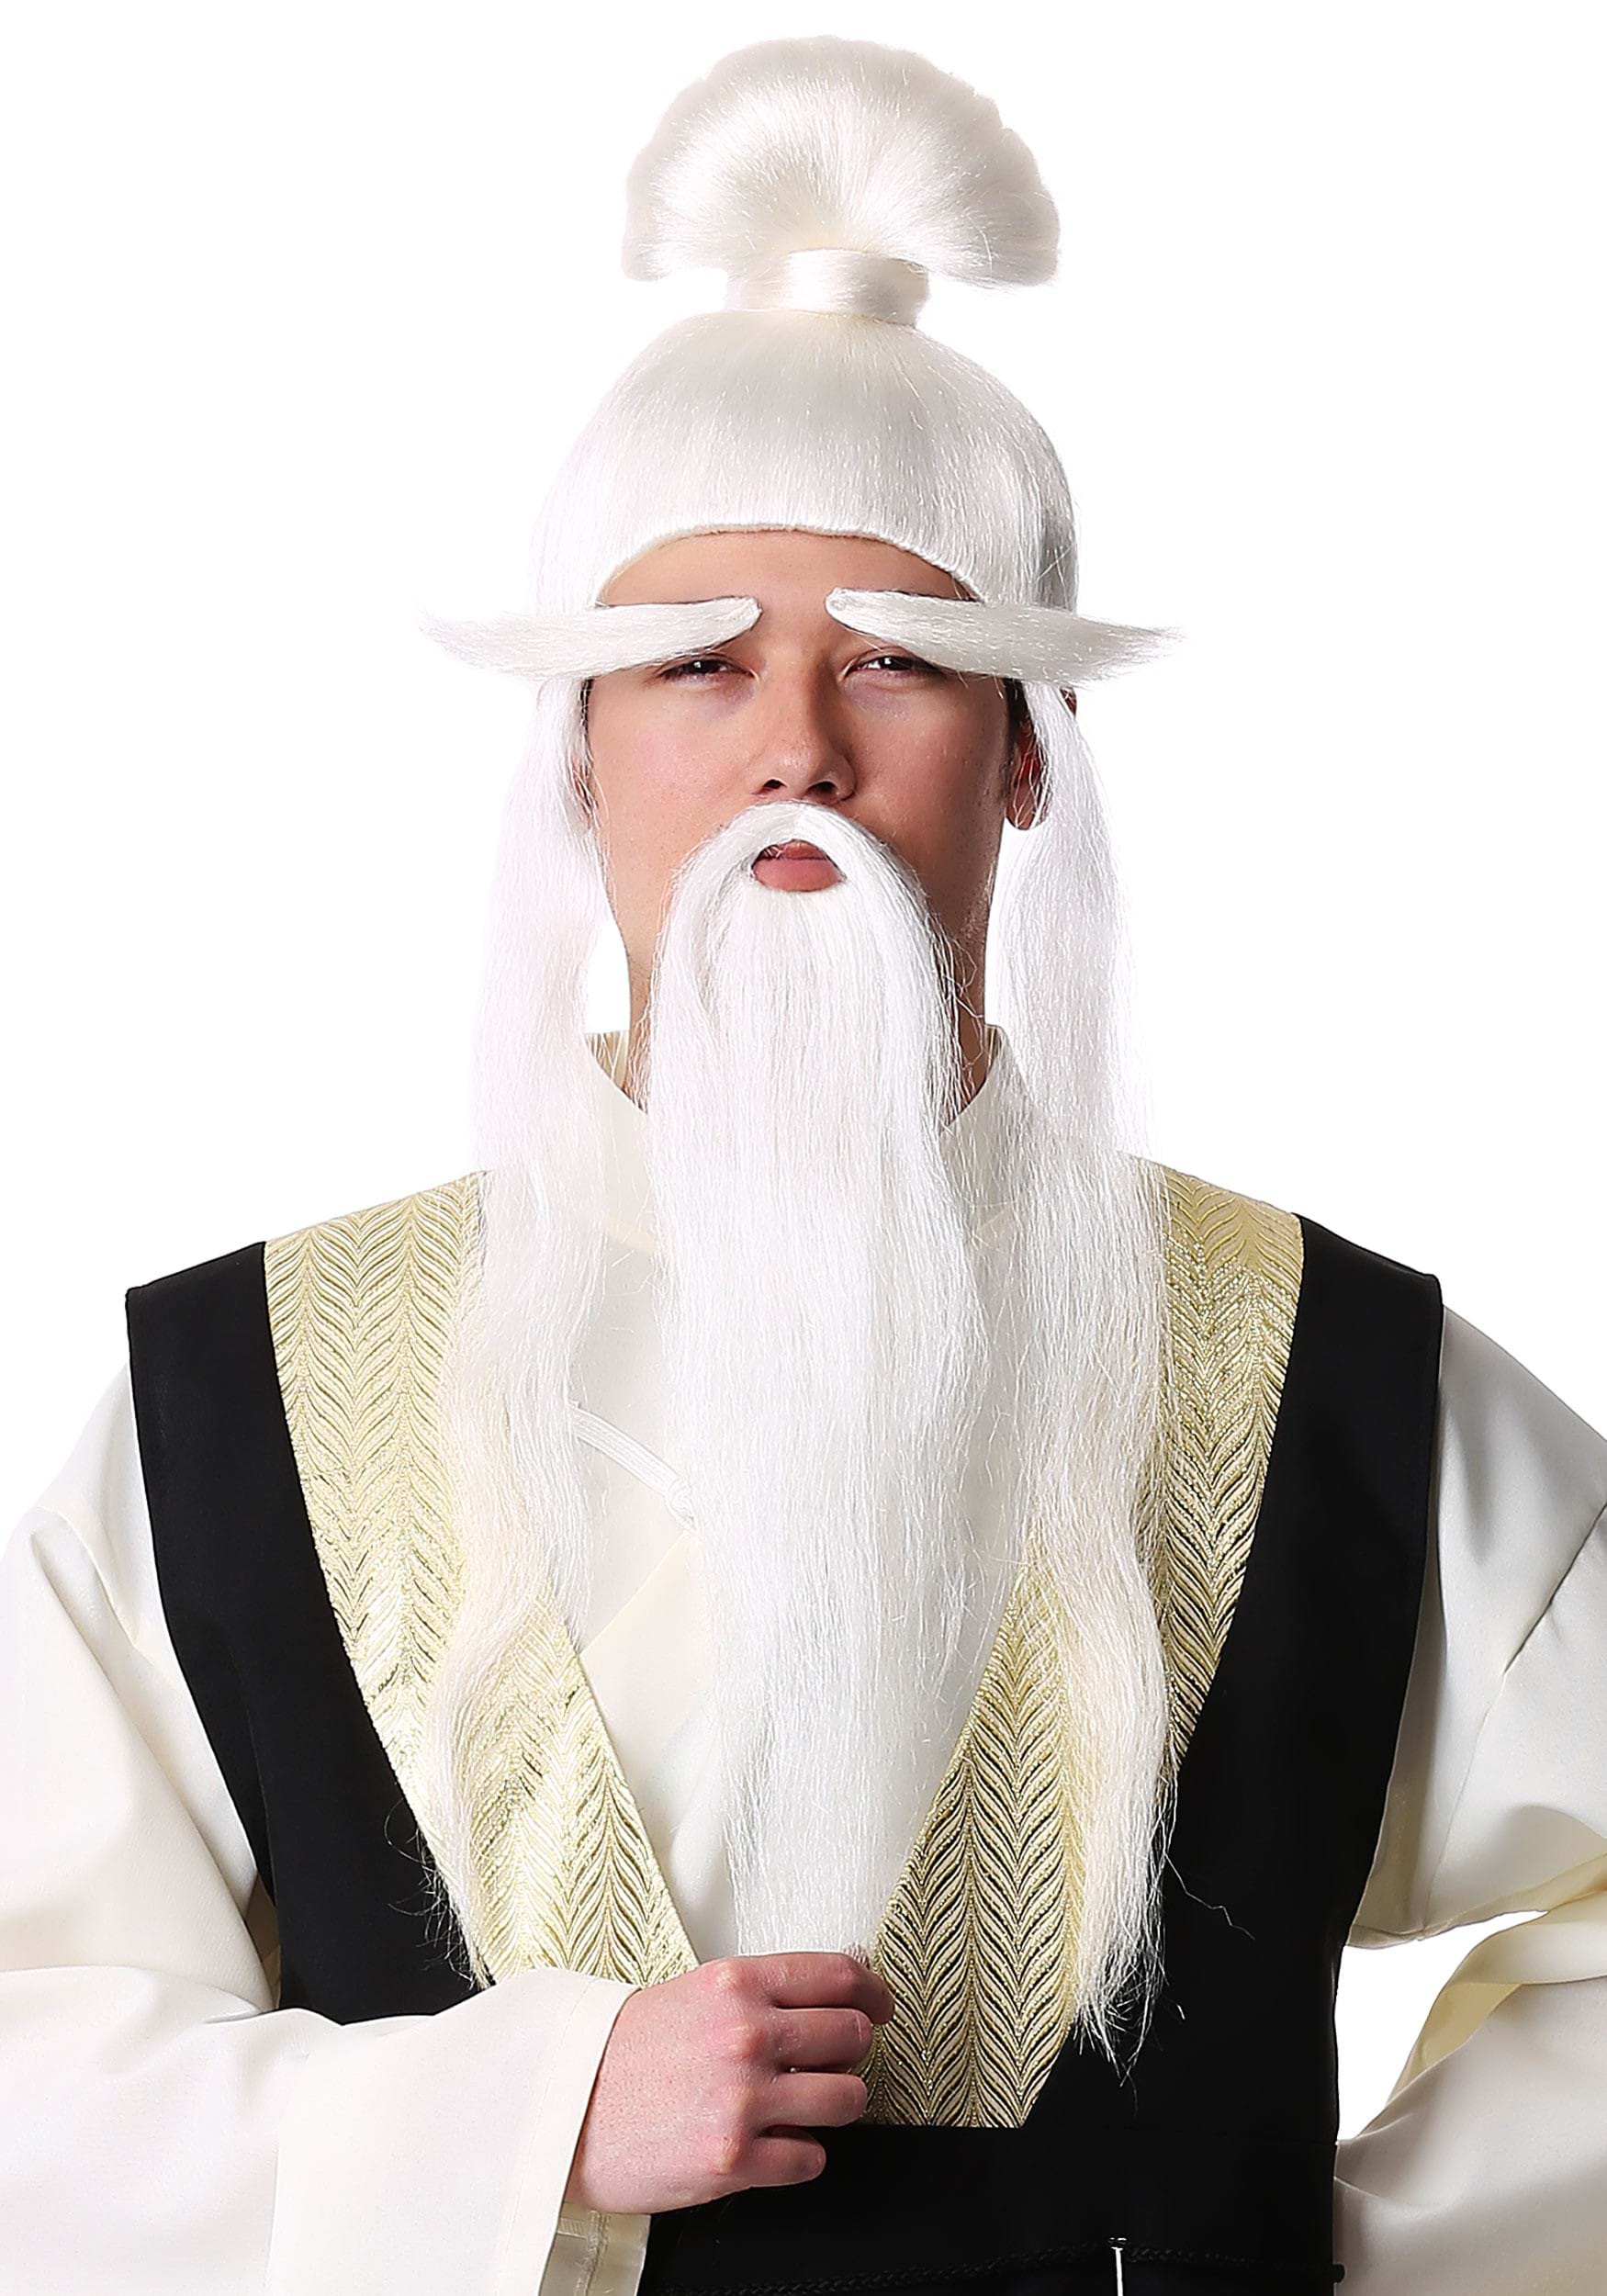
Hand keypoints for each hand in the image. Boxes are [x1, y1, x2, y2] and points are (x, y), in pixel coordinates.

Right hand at [564, 1951, 895, 2214]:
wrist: (566, 2110)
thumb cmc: (629, 2051)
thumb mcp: (698, 1993)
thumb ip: (767, 1990)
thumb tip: (847, 1979)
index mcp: (737, 1984)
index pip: (841, 1976)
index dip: (874, 1992)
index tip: (880, 2007)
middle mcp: (746, 2035)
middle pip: (853, 2035)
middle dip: (853, 2052)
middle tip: (833, 2062)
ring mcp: (742, 2099)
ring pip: (848, 2100)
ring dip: (836, 2106)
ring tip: (805, 2107)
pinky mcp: (734, 2159)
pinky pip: (812, 2159)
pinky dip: (800, 2155)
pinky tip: (772, 2144)